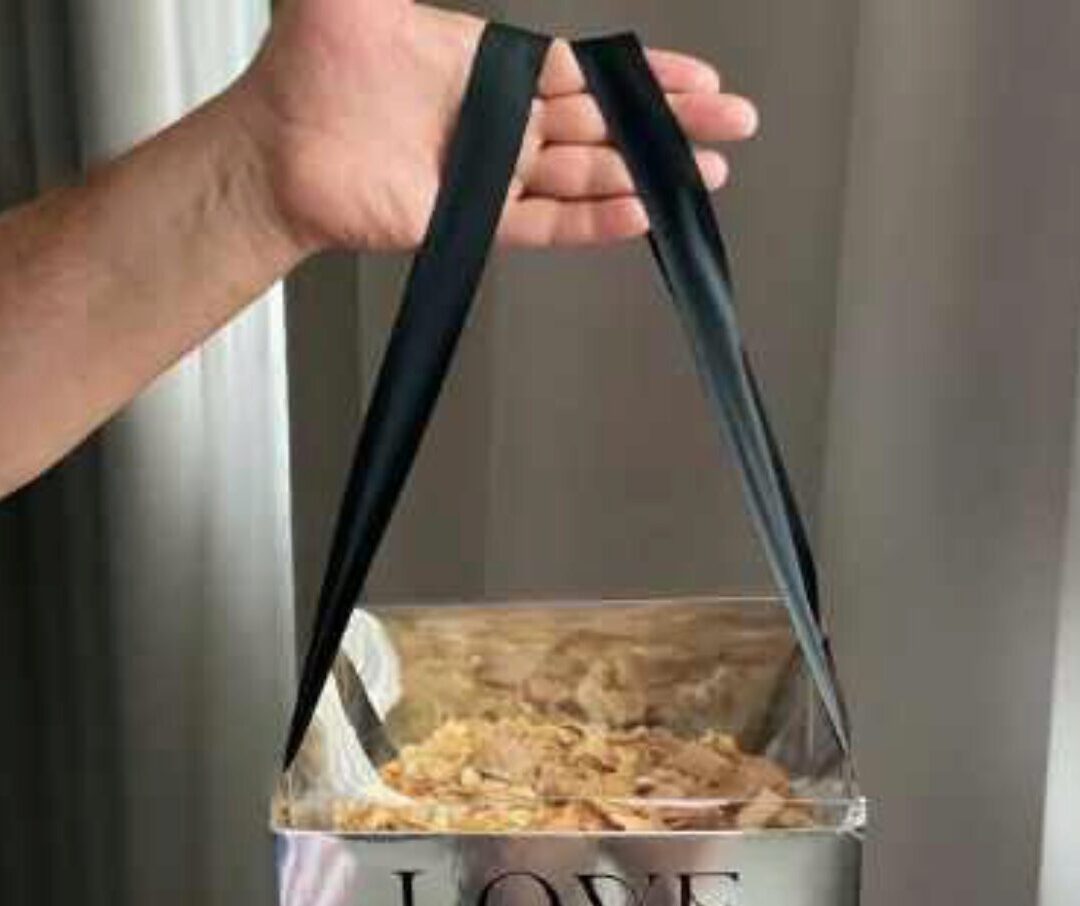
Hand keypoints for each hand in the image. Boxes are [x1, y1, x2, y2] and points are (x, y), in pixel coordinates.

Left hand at [235, 0, 758, 253]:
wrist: (274, 151)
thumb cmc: (306, 69)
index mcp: (489, 66)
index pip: (585, 68)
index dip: (645, 74)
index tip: (697, 77)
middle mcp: (498, 120)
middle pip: (603, 122)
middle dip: (669, 123)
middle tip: (730, 124)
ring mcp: (489, 173)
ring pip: (586, 173)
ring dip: (646, 173)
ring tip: (703, 175)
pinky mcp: (471, 220)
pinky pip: (544, 224)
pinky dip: (592, 222)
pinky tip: (638, 215)